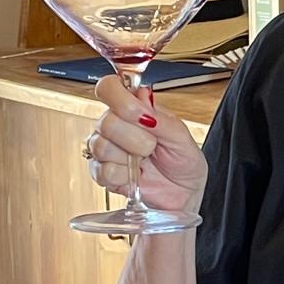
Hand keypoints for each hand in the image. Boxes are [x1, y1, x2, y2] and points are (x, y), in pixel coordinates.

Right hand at [86, 76, 208, 217]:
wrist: (183, 195)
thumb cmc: (183, 162)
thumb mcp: (181, 137)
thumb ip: (160, 117)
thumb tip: (141, 97)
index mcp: (134, 107)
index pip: (108, 88)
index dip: (119, 99)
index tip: (140, 115)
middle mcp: (116, 124)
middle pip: (105, 122)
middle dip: (135, 139)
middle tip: (152, 147)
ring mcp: (106, 148)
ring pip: (100, 146)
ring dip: (129, 158)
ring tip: (144, 162)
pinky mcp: (101, 172)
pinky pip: (100, 170)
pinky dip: (122, 176)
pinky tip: (134, 175)